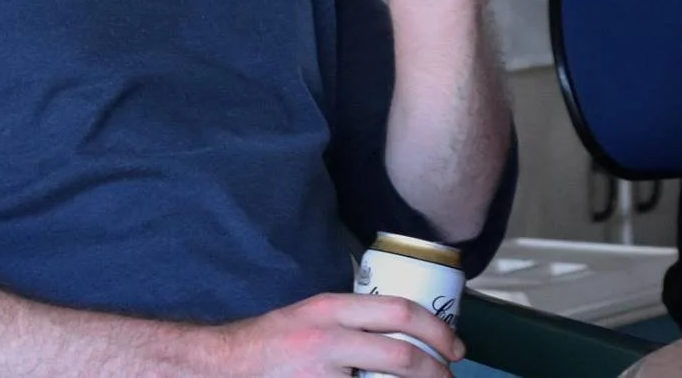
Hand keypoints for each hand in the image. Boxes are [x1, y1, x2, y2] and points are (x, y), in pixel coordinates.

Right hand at [205, 293, 460, 375]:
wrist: (226, 364)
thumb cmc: (273, 341)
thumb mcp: (312, 314)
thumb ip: (351, 318)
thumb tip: (402, 328)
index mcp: (330, 309)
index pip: (397, 312)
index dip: (436, 330)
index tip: (455, 346)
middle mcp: (327, 340)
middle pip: (401, 356)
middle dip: (436, 371)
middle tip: (449, 377)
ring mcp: (322, 375)